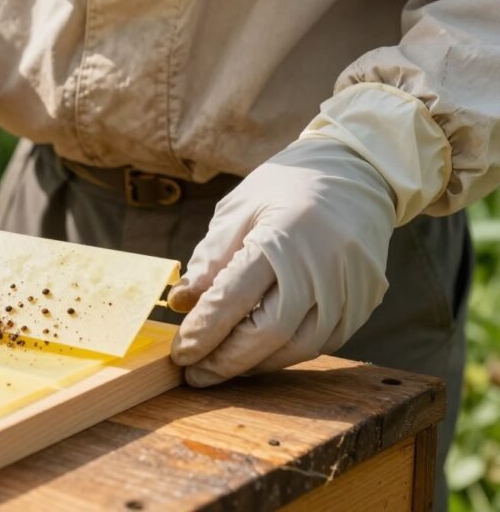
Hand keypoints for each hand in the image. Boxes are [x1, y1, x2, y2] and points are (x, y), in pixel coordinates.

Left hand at [166, 138, 395, 386]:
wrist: (356, 172)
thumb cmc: (286, 188)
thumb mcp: (238, 210)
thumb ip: (210, 259)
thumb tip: (181, 305)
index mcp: (282, 237)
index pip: (235, 298)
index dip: (204, 332)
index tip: (179, 353)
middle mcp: (321, 266)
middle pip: (268, 333)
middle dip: (226, 361)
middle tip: (195, 374)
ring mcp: (349, 287)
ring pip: (298, 346)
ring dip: (255, 364)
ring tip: (221, 366)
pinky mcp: (365, 301)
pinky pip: (323, 342)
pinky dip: (285, 353)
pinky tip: (258, 352)